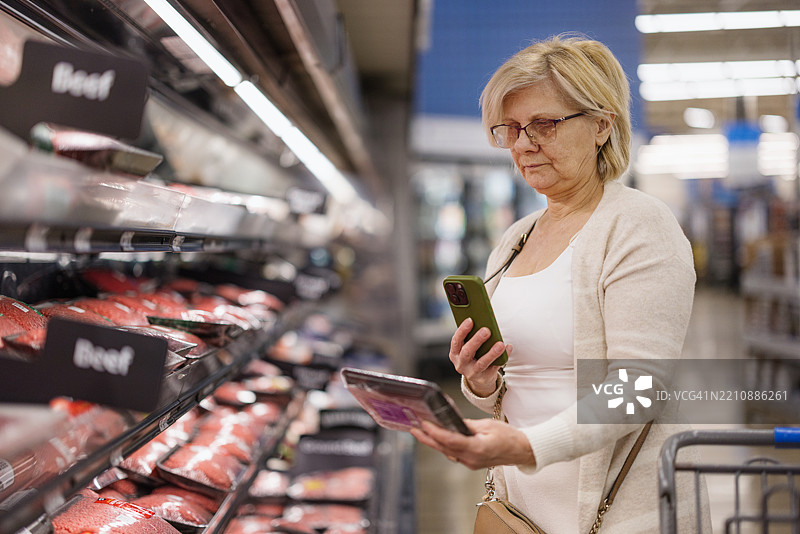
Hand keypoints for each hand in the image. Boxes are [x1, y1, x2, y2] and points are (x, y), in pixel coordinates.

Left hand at [410, 419, 534, 469]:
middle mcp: (472, 459)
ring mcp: (471, 463)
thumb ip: (467, 425)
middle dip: (427, 438)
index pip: (451, 440)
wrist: (522, 451)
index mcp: (477, 448)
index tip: (424, 424)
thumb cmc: (509, 437)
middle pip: (444, 448)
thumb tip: (451, 422)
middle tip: (414, 429)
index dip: (435, 432)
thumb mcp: (488, 425)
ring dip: (434, 442)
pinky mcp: (471, 463)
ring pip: (447, 452)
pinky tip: (437, 438)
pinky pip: (454, 454)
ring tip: (421, 432)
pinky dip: (444, 446)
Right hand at [449, 318, 511, 396]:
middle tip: (487, 330)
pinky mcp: (484, 378)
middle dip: (477, 340)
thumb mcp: (468, 348)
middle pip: (467, 352)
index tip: (470, 320)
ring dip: (491, 353)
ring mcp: (472, 373)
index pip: (456, 341)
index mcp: (455, 353)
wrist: (478, 377)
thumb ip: (471, 338)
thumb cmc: (474, 357)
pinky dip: (502, 357)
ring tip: (500, 344)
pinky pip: (494, 367)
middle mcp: (461, 364)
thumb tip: (484, 323)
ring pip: (481, 363)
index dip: (462, 330)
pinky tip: (507, 348)